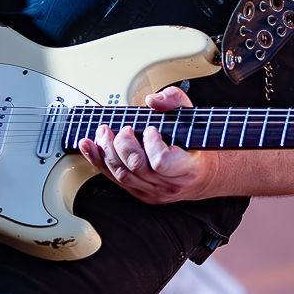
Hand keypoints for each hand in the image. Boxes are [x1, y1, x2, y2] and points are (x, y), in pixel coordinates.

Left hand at [77, 85, 209, 203]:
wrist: (204, 176)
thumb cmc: (197, 147)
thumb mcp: (192, 118)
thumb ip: (175, 101)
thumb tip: (152, 100)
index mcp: (187, 168)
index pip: (162, 162)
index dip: (152, 144)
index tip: (151, 130)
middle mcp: (168, 185)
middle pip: (136, 166)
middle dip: (124, 143)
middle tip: (125, 129)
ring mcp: (152, 192)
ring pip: (122, 174)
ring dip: (107, 151)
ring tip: (104, 133)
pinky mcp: (139, 193)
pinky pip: (114, 178)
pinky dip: (98, 160)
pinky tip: (89, 146)